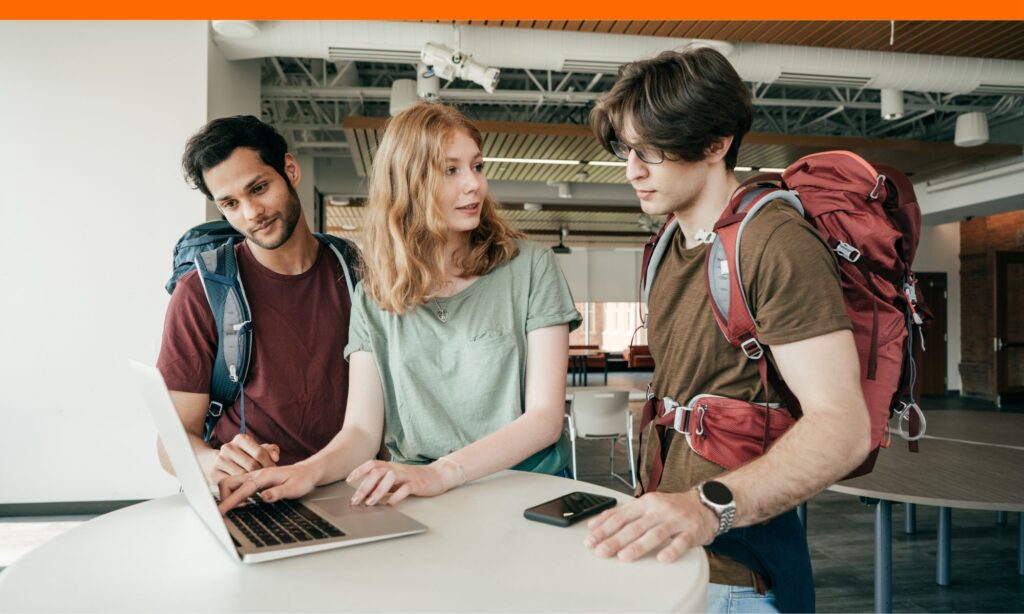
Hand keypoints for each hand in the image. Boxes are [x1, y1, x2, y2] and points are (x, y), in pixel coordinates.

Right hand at [210, 433, 279, 481]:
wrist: (215, 462)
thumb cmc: (244, 457)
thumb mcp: (257, 450)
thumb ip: (270, 451)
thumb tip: (275, 457)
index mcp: (241, 439)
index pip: (260, 452)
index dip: (269, 464)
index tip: (273, 471)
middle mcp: (229, 447)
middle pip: (252, 465)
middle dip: (262, 474)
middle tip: (268, 480)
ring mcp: (220, 460)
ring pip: (242, 475)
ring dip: (252, 482)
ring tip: (259, 484)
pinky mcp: (214, 473)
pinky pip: (231, 484)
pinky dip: (240, 488)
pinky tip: (246, 489)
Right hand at [217, 460, 321, 514]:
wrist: (308, 471)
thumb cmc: (302, 480)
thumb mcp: (294, 488)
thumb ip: (278, 493)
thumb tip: (264, 497)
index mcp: (263, 476)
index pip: (241, 490)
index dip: (229, 502)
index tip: (220, 512)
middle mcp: (256, 474)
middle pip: (229, 482)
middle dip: (224, 497)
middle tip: (229, 510)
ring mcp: (255, 477)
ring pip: (232, 483)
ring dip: (228, 496)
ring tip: (237, 508)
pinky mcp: (255, 480)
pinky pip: (238, 486)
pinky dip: (234, 495)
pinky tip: (242, 503)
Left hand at [346, 459, 459, 506]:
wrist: (437, 476)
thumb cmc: (414, 478)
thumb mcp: (395, 479)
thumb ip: (382, 483)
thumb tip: (365, 492)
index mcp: (391, 466)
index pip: (372, 464)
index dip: (359, 470)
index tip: (348, 480)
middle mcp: (397, 469)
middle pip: (377, 472)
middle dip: (364, 486)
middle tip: (355, 499)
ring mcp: (407, 476)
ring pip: (389, 478)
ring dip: (378, 490)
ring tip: (370, 503)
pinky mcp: (417, 484)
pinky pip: (405, 489)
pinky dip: (396, 497)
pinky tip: (390, 504)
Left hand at [583, 491, 718, 562]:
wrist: (705, 504)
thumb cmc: (671, 508)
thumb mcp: (647, 504)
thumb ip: (623, 514)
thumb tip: (595, 524)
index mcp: (645, 503)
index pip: (620, 515)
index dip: (603, 527)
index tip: (590, 539)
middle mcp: (659, 509)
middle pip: (634, 526)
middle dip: (615, 539)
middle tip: (601, 551)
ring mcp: (676, 520)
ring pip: (655, 533)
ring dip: (638, 546)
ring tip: (624, 556)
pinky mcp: (691, 531)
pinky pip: (681, 542)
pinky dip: (671, 550)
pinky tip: (662, 559)